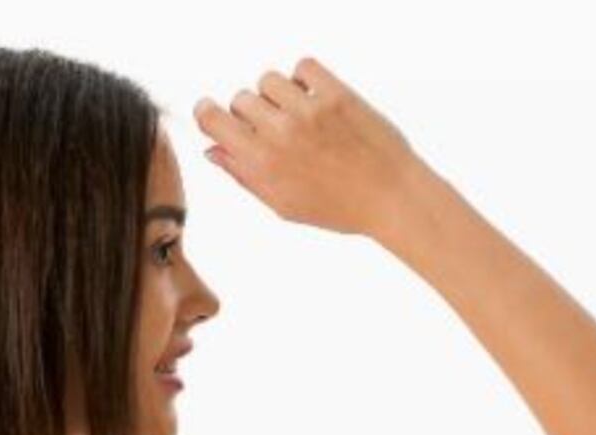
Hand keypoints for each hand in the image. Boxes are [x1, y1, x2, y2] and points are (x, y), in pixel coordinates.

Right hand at [193, 55, 420, 239]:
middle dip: (248, 113)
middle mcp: (280, 133)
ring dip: (276, 95)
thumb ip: (244, 176)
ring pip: (268, 80)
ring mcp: (308, 110)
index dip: (207, 113)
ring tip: (295, 115)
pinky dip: (302, 78)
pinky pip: (302, 66)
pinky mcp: (335, 93)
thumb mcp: (282, 204)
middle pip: (240, 99)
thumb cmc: (336, 208)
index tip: (212, 114)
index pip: (211, 118)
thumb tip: (212, 150)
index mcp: (261, 163)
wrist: (388, 196)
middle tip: (270, 130)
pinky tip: (312, 99)